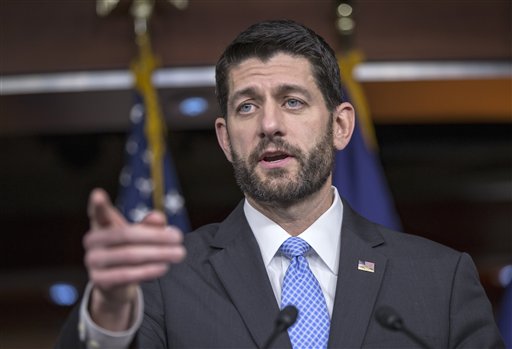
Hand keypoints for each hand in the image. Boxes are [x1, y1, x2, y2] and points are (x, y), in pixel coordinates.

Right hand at [83, 188, 185, 329]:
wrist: (115, 284)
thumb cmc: (128, 250)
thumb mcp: (140, 235)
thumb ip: (149, 225)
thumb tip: (158, 217)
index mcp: (101, 224)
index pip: (98, 213)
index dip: (98, 205)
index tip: (99, 194)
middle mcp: (92, 241)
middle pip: (127, 235)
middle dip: (156, 236)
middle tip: (178, 237)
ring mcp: (93, 261)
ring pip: (130, 255)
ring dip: (158, 254)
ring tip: (179, 253)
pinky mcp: (99, 280)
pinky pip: (126, 274)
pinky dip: (148, 270)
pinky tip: (164, 267)